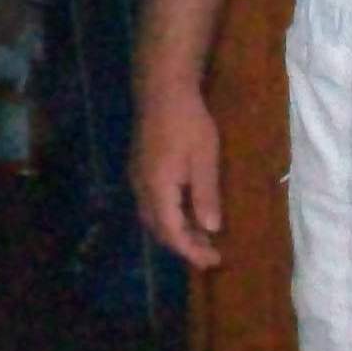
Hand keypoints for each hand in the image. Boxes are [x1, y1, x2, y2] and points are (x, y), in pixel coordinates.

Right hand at [131, 84, 225, 271]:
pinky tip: (188, 211)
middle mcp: (142, 189)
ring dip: (177, 231)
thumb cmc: (188, 122)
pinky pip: (152, 204)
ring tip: (203, 235)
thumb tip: (210, 228)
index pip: (172, 234)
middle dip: (184, 245)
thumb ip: (205, 195)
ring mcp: (137, 178)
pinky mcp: (140, 168)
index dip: (192, 251)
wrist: (162, 89)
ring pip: (154, 218)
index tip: (213, 261)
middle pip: (159, 230)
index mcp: (157, 190)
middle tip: (211, 252)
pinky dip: (170, 216)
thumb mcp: (204, 159)